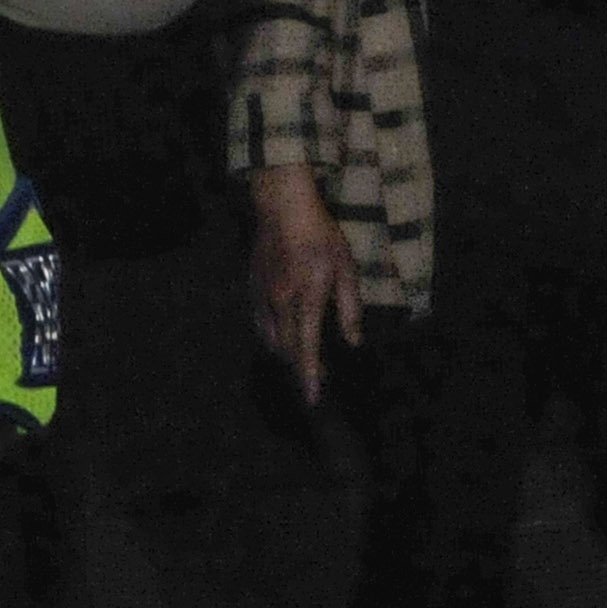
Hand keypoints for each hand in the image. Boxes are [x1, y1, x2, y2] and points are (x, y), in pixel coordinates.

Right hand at [246, 166, 362, 407]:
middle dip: (302, 369)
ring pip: (272, 340)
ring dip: (287, 355)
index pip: (307, 348)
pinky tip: (284, 337)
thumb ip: (349, 308)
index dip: (310, 376)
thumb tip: (353, 341)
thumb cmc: (321, 236)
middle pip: (288, 349)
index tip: (312, 399)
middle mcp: (281, 304)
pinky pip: (261, 325)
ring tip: (304, 360)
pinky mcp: (253, 290)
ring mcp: (263, 298)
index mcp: (306, 299)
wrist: (282, 208)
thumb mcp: (346, 269)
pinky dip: (273, 338)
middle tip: (320, 379)